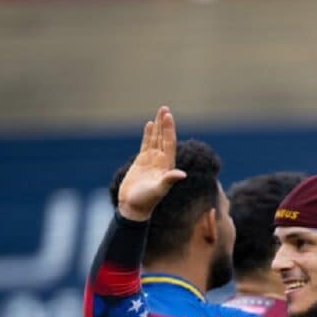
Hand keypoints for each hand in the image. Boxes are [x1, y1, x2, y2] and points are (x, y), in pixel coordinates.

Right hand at [117, 106, 187, 220]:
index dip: (169, 130)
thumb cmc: (146, 201)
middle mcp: (161, 161)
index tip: (168, 116)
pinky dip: (148, 135)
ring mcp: (152, 161)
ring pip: (155, 139)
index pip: (169, 143)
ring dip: (158, 126)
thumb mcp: (159, 190)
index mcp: (167, 166)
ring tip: (160, 112)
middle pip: (164, 138)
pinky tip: (149, 124)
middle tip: (165, 108)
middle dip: (164, 124)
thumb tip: (182, 174)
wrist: (134, 207)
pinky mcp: (142, 162)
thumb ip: (169, 181)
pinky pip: (146, 144)